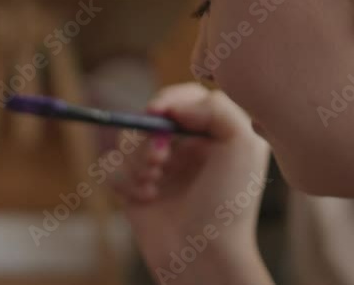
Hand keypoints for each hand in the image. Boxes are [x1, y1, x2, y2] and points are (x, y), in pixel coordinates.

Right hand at [112, 83, 271, 283]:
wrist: (202, 255)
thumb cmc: (227, 203)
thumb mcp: (242, 144)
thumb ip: (216, 108)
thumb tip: (173, 106)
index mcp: (216, 134)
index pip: (187, 97)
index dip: (169, 99)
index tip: (159, 112)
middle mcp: (188, 148)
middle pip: (150, 117)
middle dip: (149, 135)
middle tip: (160, 159)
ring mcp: (161, 168)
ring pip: (127, 141)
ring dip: (136, 160)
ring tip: (154, 183)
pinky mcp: (135, 188)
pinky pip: (111, 167)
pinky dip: (123, 180)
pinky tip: (146, 198)